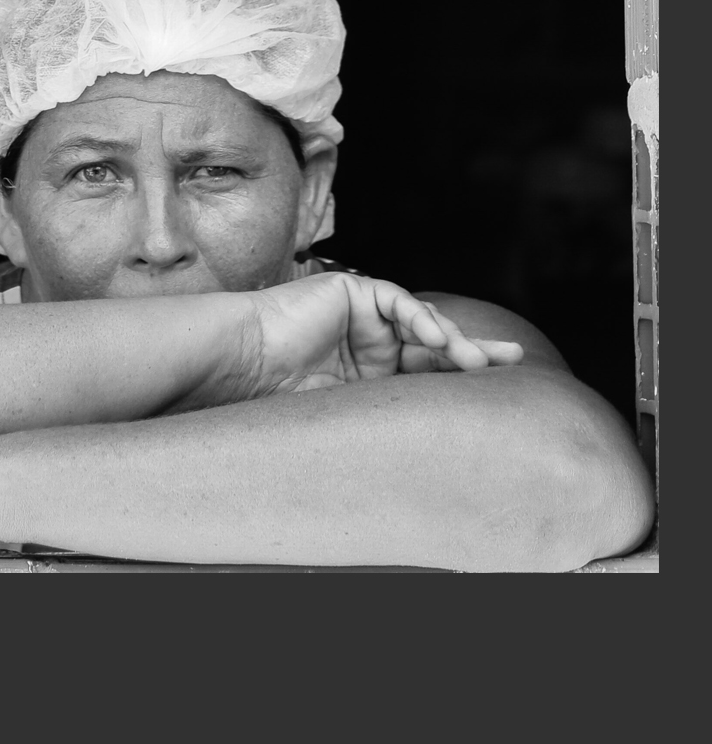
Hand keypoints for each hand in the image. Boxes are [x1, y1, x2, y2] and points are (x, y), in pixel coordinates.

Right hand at [218, 272, 525, 401]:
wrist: (241, 365)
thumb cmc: (280, 398)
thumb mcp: (351, 413)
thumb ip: (391, 416)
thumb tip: (443, 462)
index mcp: (372, 376)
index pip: (429, 373)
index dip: (464, 378)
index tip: (506, 391)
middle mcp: (371, 343)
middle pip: (437, 344)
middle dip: (477, 350)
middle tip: (514, 358)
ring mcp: (361, 316)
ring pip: (422, 320)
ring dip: (453, 340)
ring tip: (475, 363)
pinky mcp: (349, 291)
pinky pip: (395, 298)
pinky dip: (418, 314)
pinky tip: (435, 337)